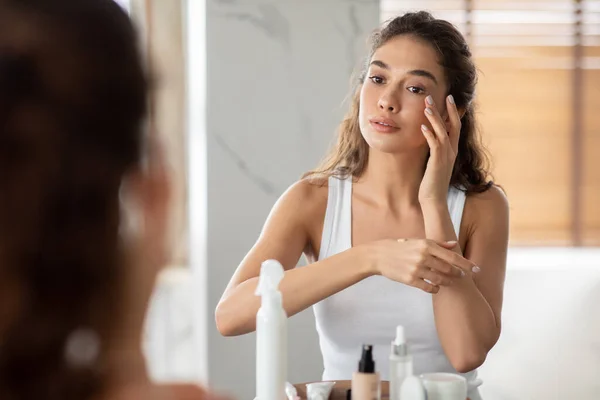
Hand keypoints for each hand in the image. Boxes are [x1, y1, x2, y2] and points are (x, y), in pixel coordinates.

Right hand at [362, 238, 476, 293]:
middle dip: (457, 273)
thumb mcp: (417, 241)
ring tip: (449, 281)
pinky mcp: (410, 279)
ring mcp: (416, 269)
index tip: (476, 269)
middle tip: (461, 276)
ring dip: (447, 282)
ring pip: (440, 279)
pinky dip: (435, 288)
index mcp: (426, 245)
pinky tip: (436, 287)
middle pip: (448, 268)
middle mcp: (423, 256)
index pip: (452, 256)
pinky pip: (428, 287)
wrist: (378, 255)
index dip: (466, 264)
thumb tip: (454, 244)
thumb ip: (437, 243)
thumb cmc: (399, 247)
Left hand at [418, 94, 460, 203]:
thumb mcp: (434, 163)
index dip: (453, 112)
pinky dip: (429, 134)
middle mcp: (452, 151)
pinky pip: (435, 144)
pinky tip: (422, 126)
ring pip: (443, 132)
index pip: (456, 127)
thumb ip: (434, 150)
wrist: (434, 201)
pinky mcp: (438, 162)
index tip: (448, 99)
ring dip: (435, 118)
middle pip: (453, 125)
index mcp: (452, 151)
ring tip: (427, 106)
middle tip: (441, 96)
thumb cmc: (431, 183)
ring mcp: (446, 157)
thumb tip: (428, 138)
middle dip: (447, 110)